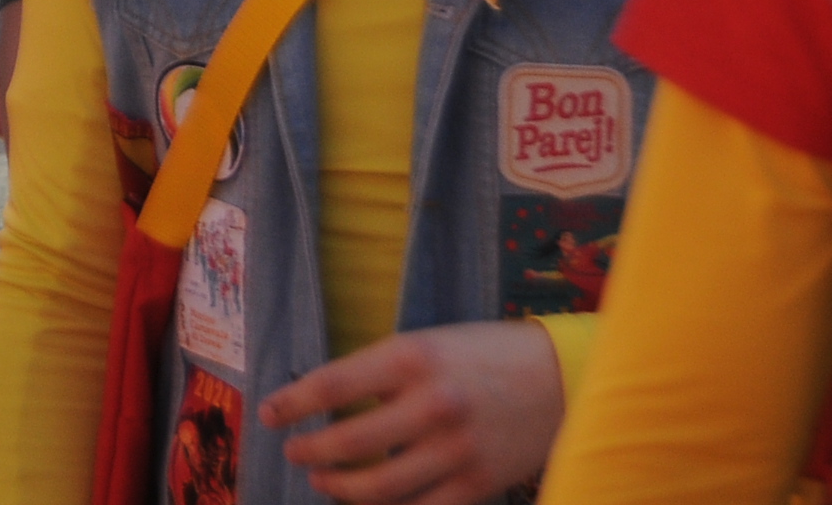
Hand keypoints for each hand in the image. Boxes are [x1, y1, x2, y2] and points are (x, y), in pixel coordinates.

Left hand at [263, 319, 563, 502]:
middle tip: (294, 452)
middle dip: (309, 452)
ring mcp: (456, 449)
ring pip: (378, 486)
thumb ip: (380, 372)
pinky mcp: (479, 482)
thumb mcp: (427, 344)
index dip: (292, 405)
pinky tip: (369, 504)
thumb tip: (325, 402)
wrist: (563, 378)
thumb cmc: (484, 353)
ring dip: (339, 487)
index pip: (331, 386)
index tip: (268, 415)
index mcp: (411, 357)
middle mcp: (431, 404)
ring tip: (323, 481)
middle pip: (347, 442)